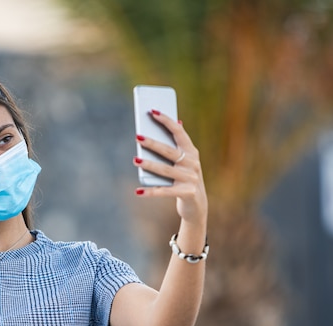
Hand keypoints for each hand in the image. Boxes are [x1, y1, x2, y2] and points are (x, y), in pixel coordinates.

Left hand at [133, 110, 207, 226]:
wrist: (197, 205)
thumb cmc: (186, 179)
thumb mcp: (186, 162)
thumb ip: (180, 145)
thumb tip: (178, 121)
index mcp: (192, 152)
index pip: (179, 132)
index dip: (166, 121)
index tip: (153, 112)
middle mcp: (193, 163)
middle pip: (169, 151)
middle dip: (153, 143)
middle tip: (137, 137)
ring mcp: (190, 178)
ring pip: (165, 170)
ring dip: (149, 165)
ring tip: (135, 160)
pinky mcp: (186, 193)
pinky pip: (164, 191)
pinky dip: (151, 192)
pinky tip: (138, 191)